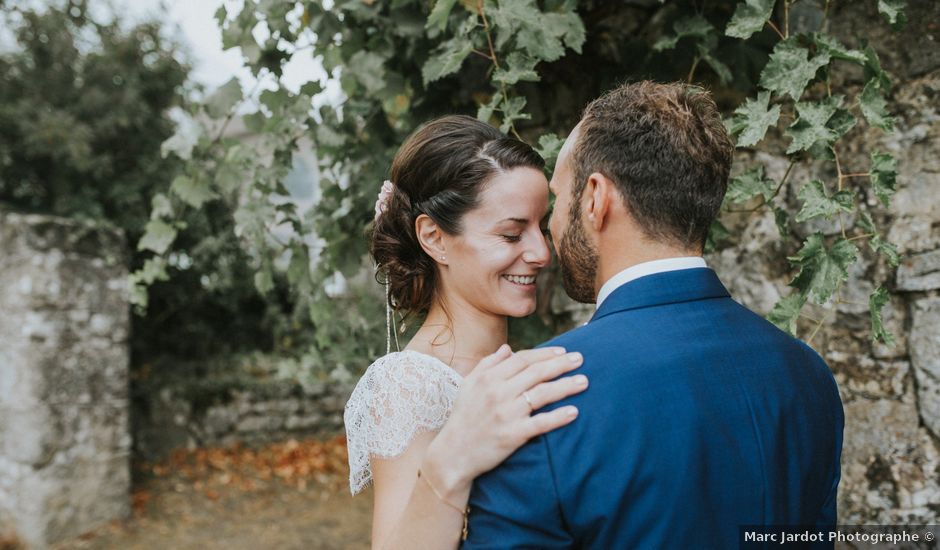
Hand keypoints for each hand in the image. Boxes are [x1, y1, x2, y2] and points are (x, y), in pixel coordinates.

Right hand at [422, 344, 586, 496]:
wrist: (453, 454)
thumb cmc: (463, 417)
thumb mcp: (469, 385)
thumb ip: (488, 364)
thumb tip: (507, 349)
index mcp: (488, 378)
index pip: (522, 359)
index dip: (545, 354)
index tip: (563, 351)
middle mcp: (497, 392)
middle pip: (536, 373)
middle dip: (561, 364)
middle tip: (581, 358)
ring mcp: (506, 414)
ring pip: (542, 394)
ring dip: (566, 386)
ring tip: (584, 382)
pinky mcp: (512, 435)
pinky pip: (540, 423)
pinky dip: (558, 417)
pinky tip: (574, 412)